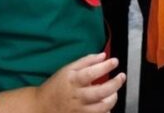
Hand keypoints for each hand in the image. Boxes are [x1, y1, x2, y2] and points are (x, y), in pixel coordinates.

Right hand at [0, 53, 124, 112]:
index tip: (115, 61)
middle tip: (122, 76)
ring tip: (115, 92)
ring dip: (112, 99)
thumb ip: (86, 61)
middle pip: (100, 92)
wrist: (42, 106)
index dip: (105, 66)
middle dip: (115, 84)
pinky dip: (106, 111)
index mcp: (72, 81)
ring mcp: (79, 110)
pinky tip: (106, 105)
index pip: (91, 73)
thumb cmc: (57, 85)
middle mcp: (77, 96)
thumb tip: (103, 56)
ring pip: (102, 108)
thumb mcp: (67, 69)